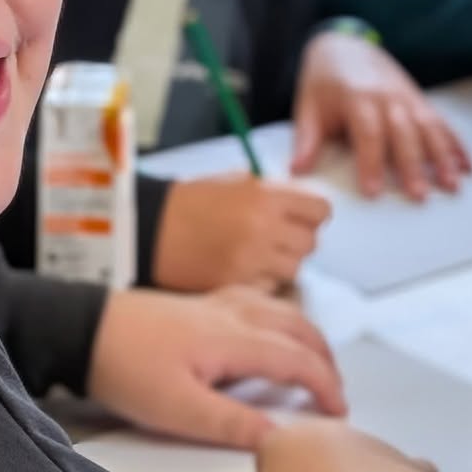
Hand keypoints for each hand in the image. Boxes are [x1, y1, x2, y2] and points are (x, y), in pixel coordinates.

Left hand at [87, 286, 346, 448]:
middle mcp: (233, 314)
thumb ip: (230, 424)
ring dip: (306, 335)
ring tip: (314, 362)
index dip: (326, 386)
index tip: (339, 413)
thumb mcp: (176, 410)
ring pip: (280, 310)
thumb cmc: (124, 368)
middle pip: (298, 328)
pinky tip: (269, 327)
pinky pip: (256, 300)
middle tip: (334, 392)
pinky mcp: (198, 303)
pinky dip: (278, 315)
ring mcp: (215, 304)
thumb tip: (278, 438)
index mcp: (234, 339)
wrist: (79, 328)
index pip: (298, 359)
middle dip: (325, 359)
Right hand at [153, 173, 329, 291]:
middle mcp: (264, 228)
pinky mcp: (238, 285)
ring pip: (294, 269)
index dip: (313, 216)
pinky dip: (262, 282)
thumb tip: (302, 207)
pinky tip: (241, 271)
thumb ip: (273, 193)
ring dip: (281, 265)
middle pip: (310, 243)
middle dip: (296, 242)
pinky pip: (270, 288)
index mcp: (266, 197)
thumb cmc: (190, 202)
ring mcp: (252, 260)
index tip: (302, 219)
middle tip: (276, 240)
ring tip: (257, 257)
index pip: (320, 211)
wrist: (150, 228)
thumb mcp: (235, 183)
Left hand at [291, 31, 471, 199]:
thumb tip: (298, 171)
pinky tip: (468, 166)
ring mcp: (408, 98)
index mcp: (357, 98)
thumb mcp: (308, 106)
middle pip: (404, 133)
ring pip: (430, 128)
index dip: (372, 162)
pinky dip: (457, 144)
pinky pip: (442, 123)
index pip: (367, 133)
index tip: (374, 191)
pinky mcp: (420, 101)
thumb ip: (306, 139)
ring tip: (452, 184)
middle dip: (413, 165)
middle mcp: (387, 97)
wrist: (345, 46)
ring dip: (443, 157)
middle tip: (420, 195)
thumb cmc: (324, 82)